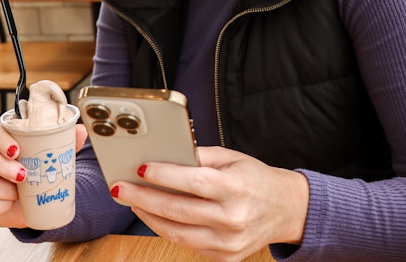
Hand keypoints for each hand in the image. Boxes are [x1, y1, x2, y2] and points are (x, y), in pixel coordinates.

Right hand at [0, 121, 87, 227]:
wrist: (31, 206)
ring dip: (0, 187)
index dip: (1, 138)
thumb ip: (65, 144)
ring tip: (18, 193)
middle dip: (1, 164)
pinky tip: (6, 204)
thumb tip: (80, 130)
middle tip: (22, 175)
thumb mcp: (51, 160)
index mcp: (3, 141)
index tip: (16, 150)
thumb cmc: (37, 177)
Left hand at [111, 146, 308, 261]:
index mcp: (237, 188)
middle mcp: (233, 218)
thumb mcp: (233, 158)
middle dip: (143, 198)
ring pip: (177, 233)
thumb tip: (165, 154)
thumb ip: (201, 156)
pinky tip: (154, 215)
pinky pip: (187, 244)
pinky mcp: (225, 258)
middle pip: (178, 210)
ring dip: (149, 216)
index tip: (140, 169)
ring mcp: (228, 242)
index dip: (164, 176)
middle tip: (120, 188)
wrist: (286, 209)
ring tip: (132, 201)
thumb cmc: (256, 179)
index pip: (193, 182)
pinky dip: (167, 229)